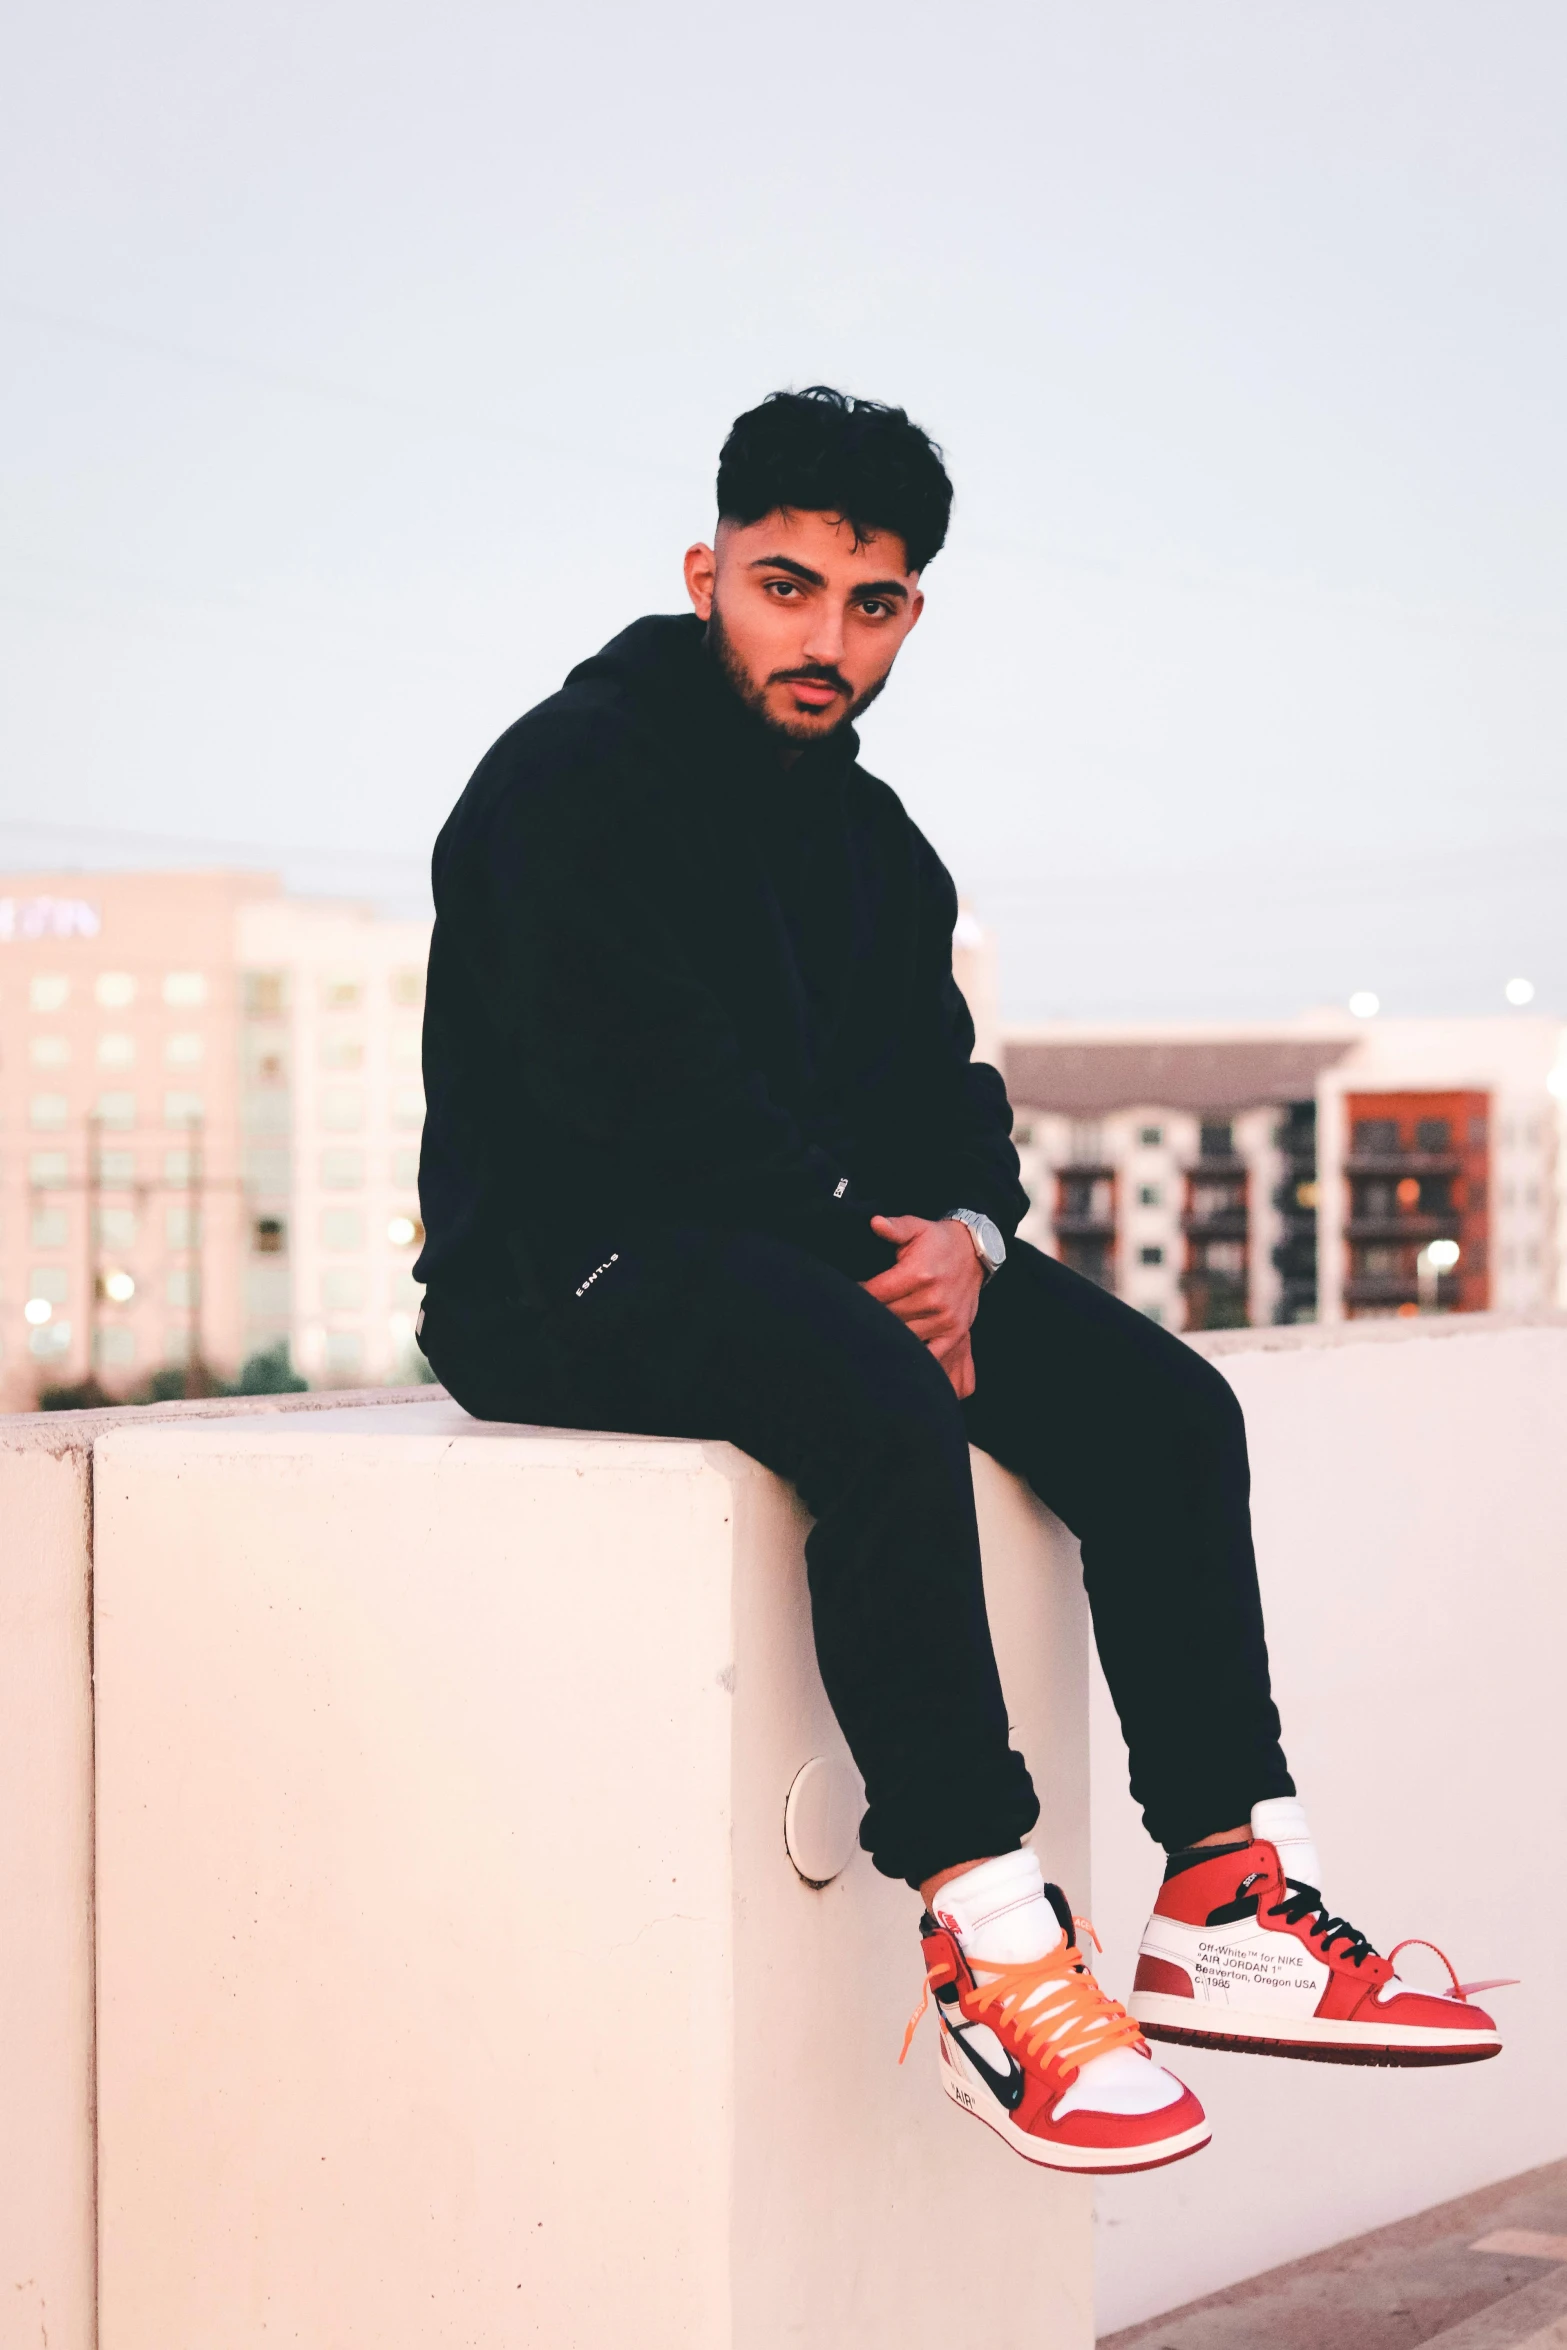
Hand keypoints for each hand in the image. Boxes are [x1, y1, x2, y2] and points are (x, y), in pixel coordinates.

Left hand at [860, 1214, 980, 1398]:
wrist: (975, 1252)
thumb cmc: (938, 1241)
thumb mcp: (917, 1228)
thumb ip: (895, 1227)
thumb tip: (875, 1222)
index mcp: (919, 1274)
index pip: (876, 1294)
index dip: (858, 1296)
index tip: (849, 1295)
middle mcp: (933, 1299)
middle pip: (887, 1317)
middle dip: (870, 1316)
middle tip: (854, 1315)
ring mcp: (945, 1320)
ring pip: (904, 1337)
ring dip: (887, 1335)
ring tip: (873, 1330)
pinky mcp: (954, 1333)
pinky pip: (930, 1354)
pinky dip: (914, 1356)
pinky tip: (899, 1352)